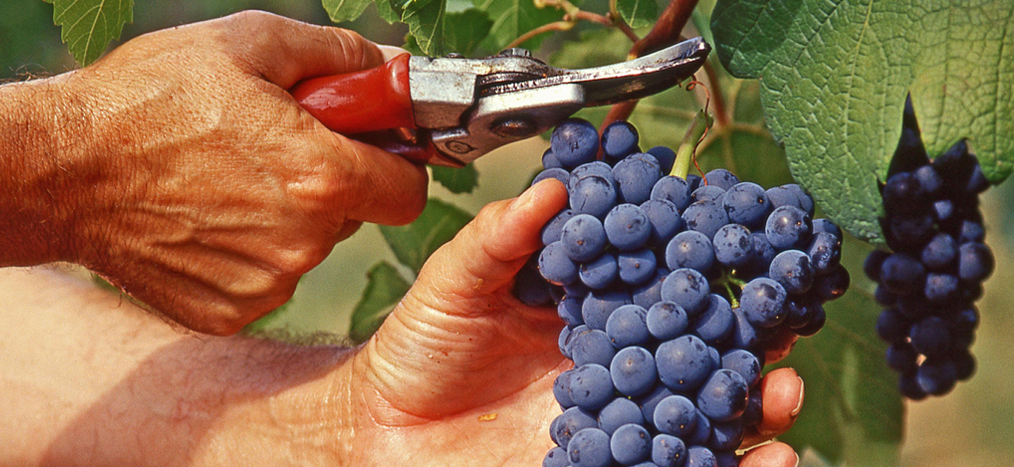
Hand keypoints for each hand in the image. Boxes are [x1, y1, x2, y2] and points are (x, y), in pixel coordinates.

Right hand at [53, 12, 427, 333]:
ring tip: (225, 178)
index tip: (372, 149)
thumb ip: (340, 55)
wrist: (59, 169)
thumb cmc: (149, 97)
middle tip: (272, 148)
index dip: (397, 164)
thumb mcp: (248, 42)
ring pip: (308, 248)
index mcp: (319, 177)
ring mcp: (264, 285)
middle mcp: (301, 243)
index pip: (410, 191)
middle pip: (355, 216)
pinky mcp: (228, 311)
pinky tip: (203, 217)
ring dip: (287, 217)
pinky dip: (247, 252)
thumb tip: (391, 69)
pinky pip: (266, 279)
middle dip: (331, 183)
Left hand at [347, 180, 801, 465]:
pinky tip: (766, 459)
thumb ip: (498, 238)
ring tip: (784, 394)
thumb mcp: (451, 283)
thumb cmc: (418, 349)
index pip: (655, 266)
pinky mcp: (610, 458)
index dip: (700, 248)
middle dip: (752, 324)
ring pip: (703, 403)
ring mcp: (618, 410)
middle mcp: (615, 350)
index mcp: (585, 296)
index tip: (744, 228)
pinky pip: (678, 462)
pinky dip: (727, 464)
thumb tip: (552, 186)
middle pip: (700, 335)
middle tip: (785, 312)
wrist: (387, 435)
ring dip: (757, 400)